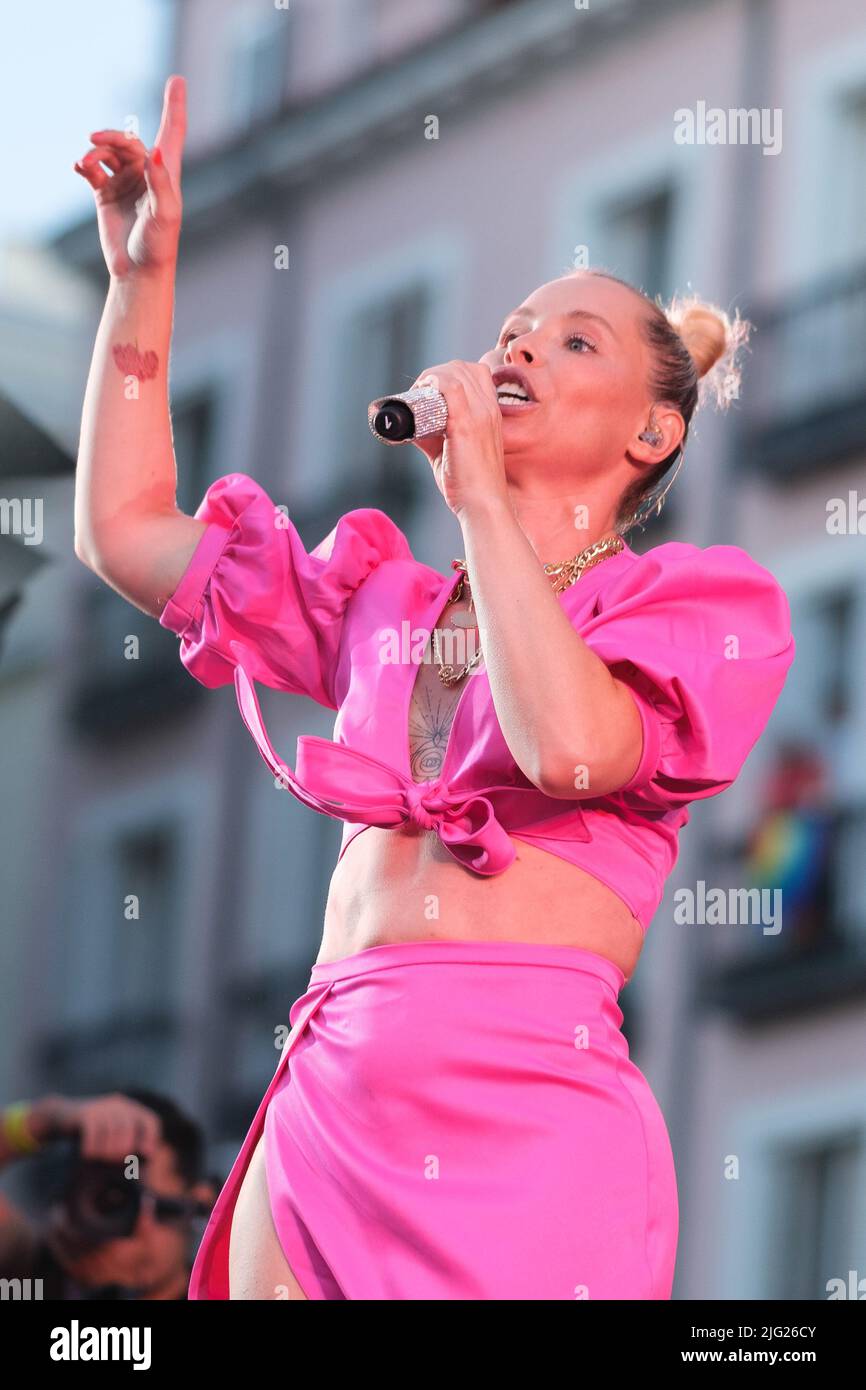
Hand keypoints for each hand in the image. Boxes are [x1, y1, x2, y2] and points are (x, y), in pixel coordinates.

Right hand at [41, 1092, 161, 1160]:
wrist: (61, 1116)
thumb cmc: (91, 1133)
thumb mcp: (112, 1136)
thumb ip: (129, 1145)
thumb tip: (149, 1157)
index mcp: (130, 1108)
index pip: (151, 1121)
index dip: (151, 1139)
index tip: (146, 1156)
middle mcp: (119, 1105)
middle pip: (131, 1129)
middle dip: (125, 1150)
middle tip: (115, 1163)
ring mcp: (102, 1107)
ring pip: (113, 1133)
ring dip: (107, 1152)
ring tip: (100, 1159)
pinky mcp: (85, 1114)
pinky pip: (94, 1134)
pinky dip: (92, 1148)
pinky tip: (87, 1155)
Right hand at [73, 74, 186, 279]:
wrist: (137, 271)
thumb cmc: (158, 246)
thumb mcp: (165, 215)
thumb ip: (160, 182)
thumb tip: (153, 152)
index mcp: (165, 173)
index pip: (172, 131)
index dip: (175, 106)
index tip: (177, 80)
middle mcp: (146, 173)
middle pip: (128, 140)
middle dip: (111, 136)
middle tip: (94, 138)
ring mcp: (125, 181)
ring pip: (107, 152)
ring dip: (95, 152)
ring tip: (85, 164)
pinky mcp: (105, 193)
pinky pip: (92, 169)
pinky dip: (84, 164)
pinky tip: (79, 166)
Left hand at [410, 360, 509, 517]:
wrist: (484, 505)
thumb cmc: (469, 485)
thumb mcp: (452, 452)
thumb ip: (433, 437)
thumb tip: (410, 429)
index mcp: (491, 414)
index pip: (475, 373)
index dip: (449, 374)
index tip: (429, 390)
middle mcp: (489, 409)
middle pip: (462, 367)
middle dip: (436, 372)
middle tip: (419, 391)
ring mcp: (480, 415)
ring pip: (455, 372)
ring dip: (432, 375)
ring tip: (418, 393)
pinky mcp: (467, 425)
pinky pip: (451, 387)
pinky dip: (434, 382)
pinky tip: (421, 393)